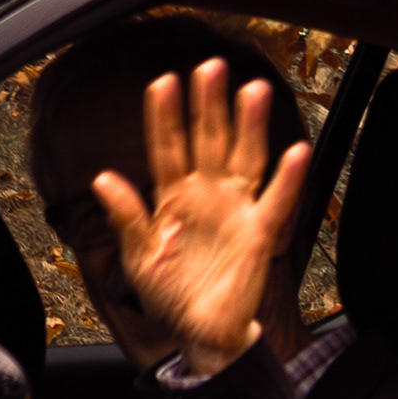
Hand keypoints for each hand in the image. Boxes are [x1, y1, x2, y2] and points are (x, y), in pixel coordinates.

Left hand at [88, 60, 312, 377]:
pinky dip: (288, 178)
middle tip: (210, 67)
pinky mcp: (259, 233)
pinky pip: (277, 201)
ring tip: (251, 90)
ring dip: (248, 125)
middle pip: (208, 140)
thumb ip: (126, 216)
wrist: (201, 331)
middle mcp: (205, 194)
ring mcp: (234, 209)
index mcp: (171, 196)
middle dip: (208, 104)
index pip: (166, 147)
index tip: (162, 82)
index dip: (164, 116)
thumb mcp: (138, 256)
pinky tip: (295, 150)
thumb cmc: (169, 292)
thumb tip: (102, 178)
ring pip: (244, 157)